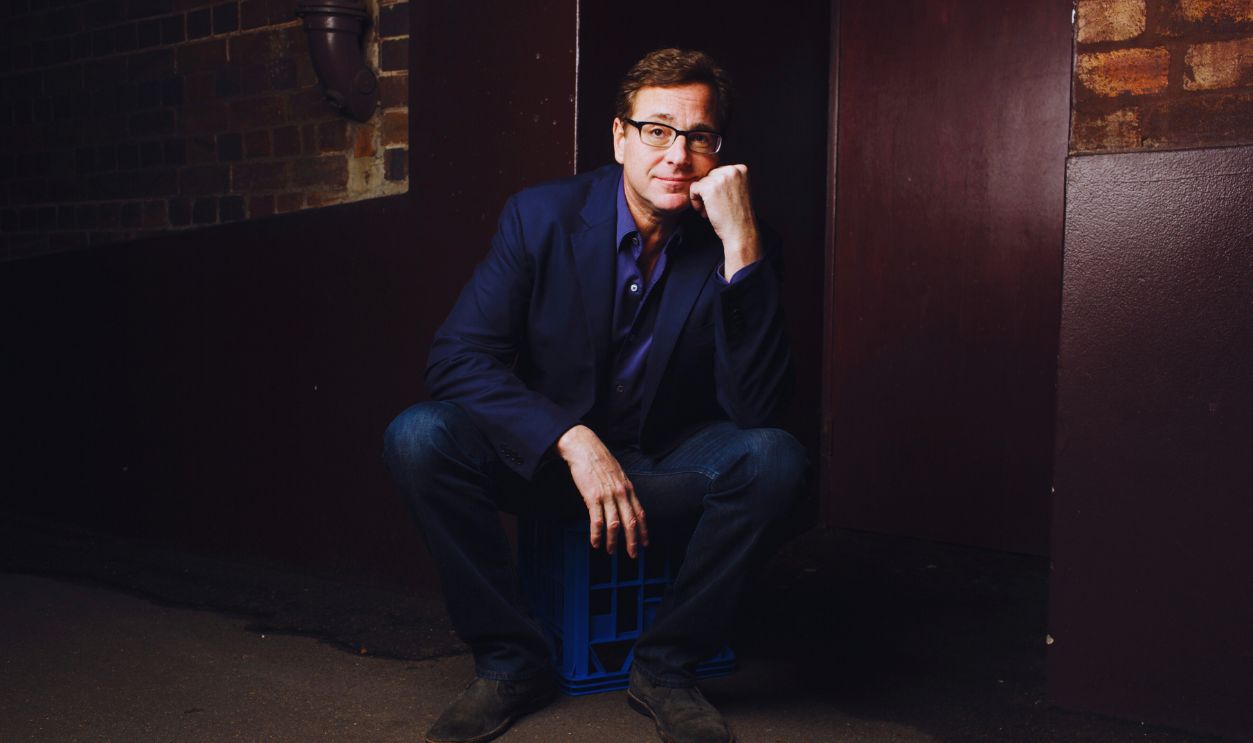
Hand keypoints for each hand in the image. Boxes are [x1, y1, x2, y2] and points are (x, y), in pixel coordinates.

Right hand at [556, 425, 648, 557]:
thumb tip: (624, 502)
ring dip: (613, 541)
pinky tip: (595, 542)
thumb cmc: (599, 460)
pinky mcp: (593, 497)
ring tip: (610, 551)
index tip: (645, 543)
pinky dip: (596, 534)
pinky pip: (597, 520)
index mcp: (628, 488)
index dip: (643, 530)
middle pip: (630, 522)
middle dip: (632, 541)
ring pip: (614, 524)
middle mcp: (621, 493)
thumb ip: (622, 489)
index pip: (640, 513)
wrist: (584, 448)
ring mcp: (607, 495)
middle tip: (632, 555)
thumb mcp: (617, 474)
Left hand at [688, 164, 760, 276]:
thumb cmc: (738, 215)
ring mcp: (720, 178)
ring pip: (701, 182)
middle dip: (708, 192)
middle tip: (714, 208)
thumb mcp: (738, 190)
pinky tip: (704, 211)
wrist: (741, 231)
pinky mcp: (709, 187)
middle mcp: (732, 170)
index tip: (721, 201)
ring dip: (702, 198)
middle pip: (709, 176)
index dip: (716, 189)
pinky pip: (693, 188)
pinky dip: (695, 201)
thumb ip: (727, 180)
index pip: (718, 173)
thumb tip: (709, 175)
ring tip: (710, 211)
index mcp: (741, 169)